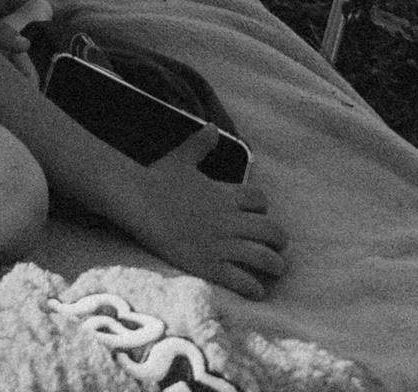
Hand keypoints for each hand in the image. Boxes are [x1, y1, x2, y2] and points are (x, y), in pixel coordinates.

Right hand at [126, 132, 287, 302]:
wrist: (138, 202)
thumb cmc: (158, 179)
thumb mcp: (182, 158)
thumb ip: (200, 144)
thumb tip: (213, 126)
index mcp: (225, 194)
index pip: (260, 200)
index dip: (263, 208)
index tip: (259, 215)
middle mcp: (229, 219)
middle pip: (270, 231)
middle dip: (279, 241)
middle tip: (279, 248)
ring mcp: (220, 244)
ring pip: (263, 257)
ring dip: (274, 265)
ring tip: (276, 269)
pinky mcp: (209, 265)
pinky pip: (241, 280)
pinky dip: (254, 288)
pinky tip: (256, 290)